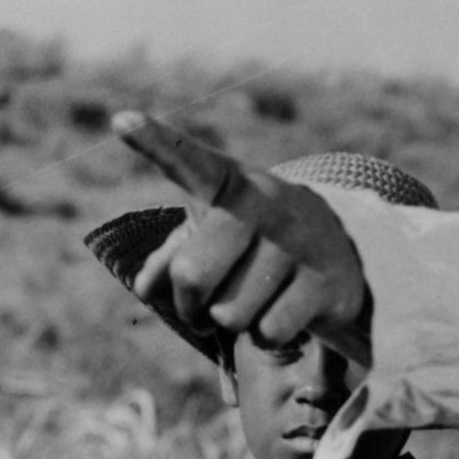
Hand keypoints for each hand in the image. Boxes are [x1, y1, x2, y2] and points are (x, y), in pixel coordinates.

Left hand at [113, 112, 372, 364]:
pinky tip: (281, 312)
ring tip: (252, 301)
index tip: (121, 121)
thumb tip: (148, 287)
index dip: (153, 142)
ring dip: (231, 324)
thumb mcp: (209, 236)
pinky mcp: (324, 280)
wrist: (337, 250)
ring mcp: (298, 240)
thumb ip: (168, 259)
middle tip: (202, 306)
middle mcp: (264, 200)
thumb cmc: (250, 243)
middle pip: (192, 275)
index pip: (185, 161)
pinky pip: (267, 333)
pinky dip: (264, 337)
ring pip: (230, 314)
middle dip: (189, 306)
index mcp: (226, 182)